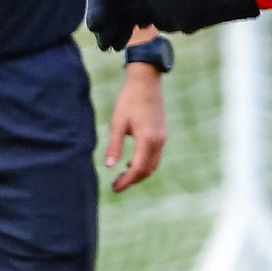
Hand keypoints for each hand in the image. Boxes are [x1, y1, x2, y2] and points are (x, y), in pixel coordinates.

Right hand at [85, 0, 257, 50]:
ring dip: (109, 32)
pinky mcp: (146, 14)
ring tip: (108, 47)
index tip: (96, 25)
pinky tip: (119, 45)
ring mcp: (138, 0)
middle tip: (101, 42)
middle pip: (107, 6)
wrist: (200, 1)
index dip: (96, 6)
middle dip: (102, 24)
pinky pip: (127, 25)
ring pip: (116, 18)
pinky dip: (121, 35)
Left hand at [105, 62, 166, 193]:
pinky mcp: (162, 133)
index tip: (114, 188)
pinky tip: (131, 162)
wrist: (146, 82)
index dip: (126, 182)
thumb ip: (114, 146)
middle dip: (133, 180)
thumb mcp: (117, 123)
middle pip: (148, 170)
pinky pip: (155, 155)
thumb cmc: (129, 100)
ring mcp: (162, 138)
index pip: (138, 169)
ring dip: (139, 173)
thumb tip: (109, 166)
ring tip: (123, 175)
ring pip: (153, 164)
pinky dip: (144, 163)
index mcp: (147, 140)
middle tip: (116, 184)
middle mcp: (158, 142)